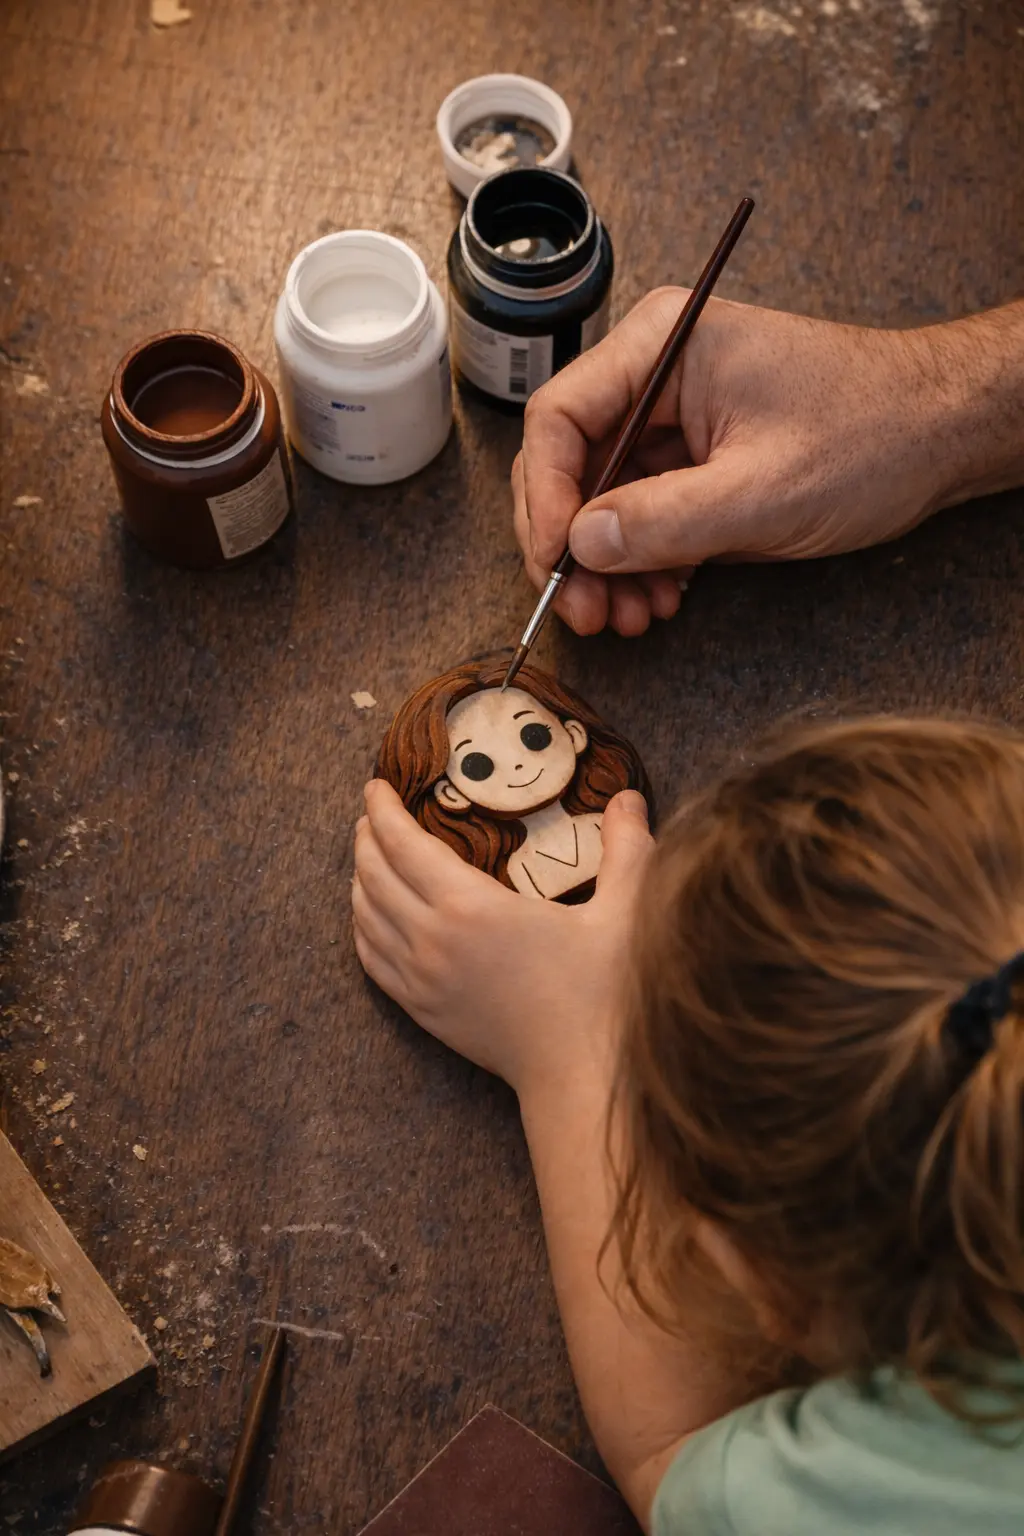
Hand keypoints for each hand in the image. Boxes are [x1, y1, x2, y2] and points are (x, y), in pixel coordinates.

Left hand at [352, 781, 653, 1099]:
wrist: (581, 1074)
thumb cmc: (603, 994)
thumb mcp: (624, 913)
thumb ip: (626, 849)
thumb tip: (629, 796)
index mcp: (472, 908)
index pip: (404, 845)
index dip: (383, 811)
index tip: (376, 787)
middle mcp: (432, 942)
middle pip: (375, 876)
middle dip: (367, 837)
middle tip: (372, 812)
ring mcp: (421, 981)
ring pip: (365, 917)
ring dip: (361, 879)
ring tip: (369, 855)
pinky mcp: (423, 1012)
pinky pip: (373, 961)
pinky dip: (363, 927)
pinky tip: (371, 916)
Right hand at [513, 292, 1023, 635]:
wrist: (942, 435)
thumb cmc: (873, 434)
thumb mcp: (764, 490)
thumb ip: (664, 521)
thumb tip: (581, 546)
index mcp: (663, 344)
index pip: (559, 418)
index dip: (545, 498)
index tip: (555, 563)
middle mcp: (657, 375)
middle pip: (570, 463)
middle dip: (573, 546)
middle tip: (584, 610)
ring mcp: (674, 420)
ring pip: (601, 500)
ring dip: (607, 566)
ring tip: (631, 617)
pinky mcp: (694, 460)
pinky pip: (642, 514)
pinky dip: (642, 562)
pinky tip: (659, 599)